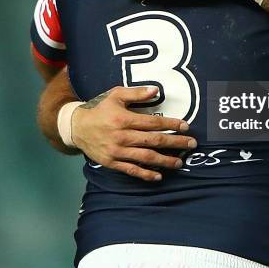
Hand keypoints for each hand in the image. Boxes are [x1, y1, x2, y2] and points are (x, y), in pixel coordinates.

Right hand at [72, 85, 197, 181]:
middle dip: (175, 143)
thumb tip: (156, 90)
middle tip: (191, 144)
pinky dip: (145, 174)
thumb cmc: (100, 109)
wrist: (77, 127)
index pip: (153, 123)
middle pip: (154, 140)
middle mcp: (122, 136)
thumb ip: (136, 93)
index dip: (171, 124)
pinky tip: (158, 176)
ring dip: (165, 160)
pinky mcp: (112, 163)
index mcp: (125, 119)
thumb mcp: (116, 95)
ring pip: (145, 157)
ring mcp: (117, 151)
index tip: (186, 126)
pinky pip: (131, 170)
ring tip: (180, 162)